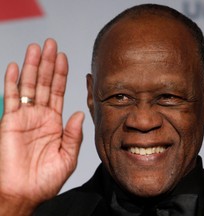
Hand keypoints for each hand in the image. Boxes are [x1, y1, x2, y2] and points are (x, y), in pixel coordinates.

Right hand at [0, 39, 83, 214]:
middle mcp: (40, 115)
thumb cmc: (47, 178)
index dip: (61, 74)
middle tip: (50, 43)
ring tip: (35, 48)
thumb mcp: (68, 156)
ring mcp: (24, 117)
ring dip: (31, 66)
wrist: (26, 192)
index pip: (58, 91)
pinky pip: (10, 98)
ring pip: (27, 85)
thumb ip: (74, 134)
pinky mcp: (9, 122)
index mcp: (55, 122)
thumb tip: (80, 112)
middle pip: (44, 83)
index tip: (63, 57)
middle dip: (47, 63)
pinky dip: (10, 82)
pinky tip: (13, 66)